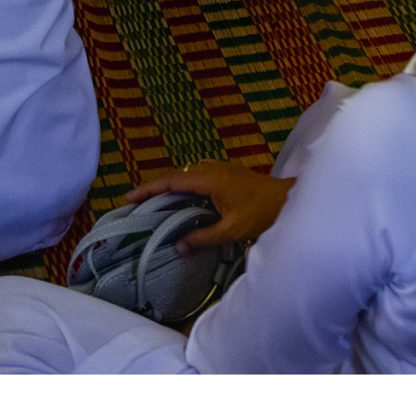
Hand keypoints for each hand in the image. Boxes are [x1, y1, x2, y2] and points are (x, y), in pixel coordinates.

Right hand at [126, 158, 291, 250]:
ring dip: (168, 186)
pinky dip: (183, 186)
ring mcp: (219, 168)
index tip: (128, 198)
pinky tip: (182, 201)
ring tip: (154, 203)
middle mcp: (210, 168)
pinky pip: (196, 176)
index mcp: (208, 179)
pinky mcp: (226, 173)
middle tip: (136, 204)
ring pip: (185, 174)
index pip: (170, 181)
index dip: (147, 189)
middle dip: (153, 188)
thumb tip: (177, 247)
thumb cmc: (261, 214)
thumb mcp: (231, 230)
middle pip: (174, 175)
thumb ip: (203, 238)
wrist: (287, 199)